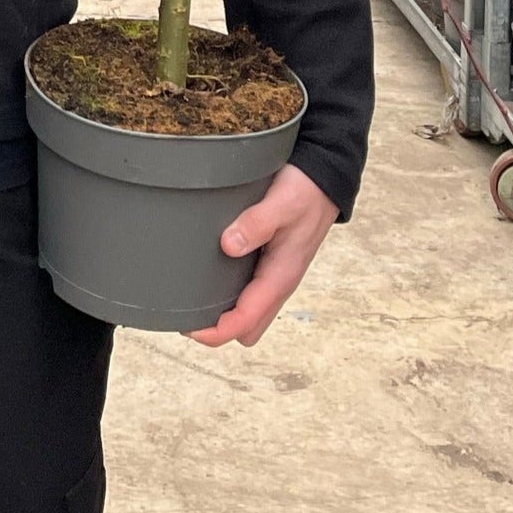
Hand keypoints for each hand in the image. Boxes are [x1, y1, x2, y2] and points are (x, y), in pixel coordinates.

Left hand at [188, 164, 337, 348]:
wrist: (324, 180)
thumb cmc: (305, 192)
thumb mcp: (280, 203)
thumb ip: (256, 224)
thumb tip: (228, 245)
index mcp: (280, 276)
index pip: (246, 321)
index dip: (217, 332)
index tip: (190, 329)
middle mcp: (279, 281)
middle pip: (248, 327)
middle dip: (220, 329)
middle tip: (189, 314)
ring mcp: (276, 274)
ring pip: (251, 314)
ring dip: (226, 315)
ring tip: (194, 300)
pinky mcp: (272, 263)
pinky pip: (252, 293)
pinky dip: (232, 296)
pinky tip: (213, 277)